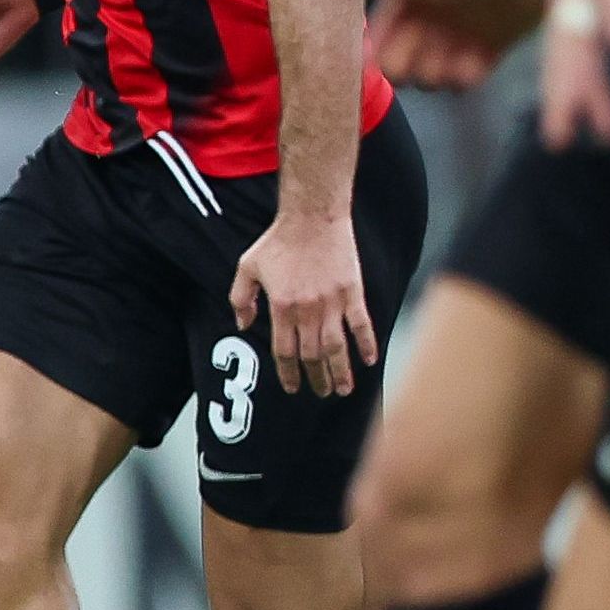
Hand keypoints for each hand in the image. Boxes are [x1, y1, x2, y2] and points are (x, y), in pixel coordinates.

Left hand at [230, 209, 377, 397]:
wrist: (312, 217)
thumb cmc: (278, 241)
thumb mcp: (247, 267)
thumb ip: (240, 298)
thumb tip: (243, 326)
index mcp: (282, 308)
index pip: (285, 352)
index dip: (288, 374)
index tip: (292, 388)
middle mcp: (308, 311)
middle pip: (312, 356)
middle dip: (316, 379)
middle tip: (321, 393)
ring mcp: (333, 304)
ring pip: (337, 348)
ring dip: (341, 372)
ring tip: (343, 390)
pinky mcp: (352, 293)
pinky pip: (362, 325)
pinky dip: (366, 344)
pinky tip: (369, 361)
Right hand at [358, 0, 539, 88]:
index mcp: (408, 0)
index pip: (379, 40)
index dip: (380, 54)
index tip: (384, 64)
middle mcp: (429, 20)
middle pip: (403, 65)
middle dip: (411, 67)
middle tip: (429, 53)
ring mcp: (458, 36)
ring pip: (432, 77)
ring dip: (441, 73)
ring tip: (458, 55)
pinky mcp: (486, 49)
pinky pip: (464, 81)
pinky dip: (467, 76)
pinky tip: (478, 59)